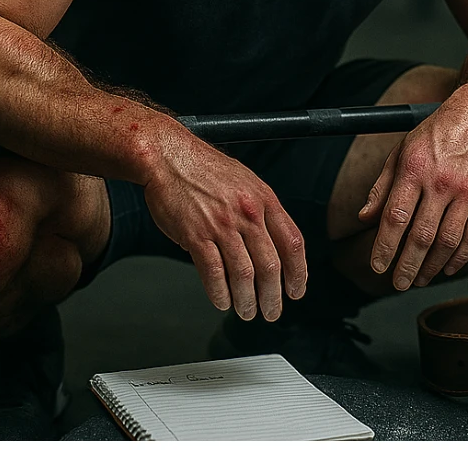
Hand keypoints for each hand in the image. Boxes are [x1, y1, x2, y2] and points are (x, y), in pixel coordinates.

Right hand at [143, 133, 306, 321]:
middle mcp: (247, 213)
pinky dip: (220, 293)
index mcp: (264, 199)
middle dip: (273, 296)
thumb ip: (261, 210)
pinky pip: (213, 273)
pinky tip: (222, 301)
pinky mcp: (196, 235)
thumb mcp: (246, 181)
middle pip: (271, 266)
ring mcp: (222, 224)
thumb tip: (273, 244)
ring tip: (247, 311)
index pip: (292, 243)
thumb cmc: (205, 169)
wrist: (169, 156)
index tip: (296, 291)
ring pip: (244, 275)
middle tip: (271, 311)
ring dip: (247, 300)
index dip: (299, 273)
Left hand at [358, 102, 467, 287]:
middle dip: (407, 265)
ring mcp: (466, 193)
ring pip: (447, 241)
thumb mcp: (400, 152)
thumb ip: (382, 187)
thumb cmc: (436, 134)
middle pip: (421, 235)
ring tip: (420, 279)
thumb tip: (365, 218)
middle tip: (399, 283)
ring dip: (431, 266)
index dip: (385, 246)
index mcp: (414, 169)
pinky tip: (447, 268)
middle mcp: (441, 182)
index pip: (395, 217)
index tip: (378, 266)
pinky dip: (460, 258)